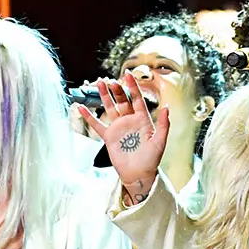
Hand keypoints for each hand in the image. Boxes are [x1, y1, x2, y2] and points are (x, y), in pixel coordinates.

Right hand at [78, 78, 167, 202]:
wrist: (139, 174)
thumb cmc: (151, 159)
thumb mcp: (160, 141)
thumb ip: (163, 124)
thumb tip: (167, 107)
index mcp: (143, 120)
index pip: (137, 99)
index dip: (133, 87)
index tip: (128, 75)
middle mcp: (130, 121)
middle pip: (122, 101)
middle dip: (117, 90)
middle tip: (112, 80)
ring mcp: (118, 127)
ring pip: (110, 107)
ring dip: (105, 96)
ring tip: (99, 83)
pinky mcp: (109, 136)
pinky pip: (97, 124)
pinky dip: (89, 116)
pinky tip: (81, 107)